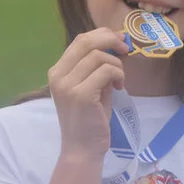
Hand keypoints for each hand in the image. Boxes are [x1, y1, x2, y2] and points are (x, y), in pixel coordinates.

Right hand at [48, 29, 129, 159]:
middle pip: (86, 42)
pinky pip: (107, 71)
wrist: (82, 148)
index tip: (119, 40)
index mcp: (57, 71)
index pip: (80, 40)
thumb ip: (97, 68)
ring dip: (117, 65)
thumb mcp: (92, 88)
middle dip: (110, 40)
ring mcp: (68, 85)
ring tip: (120, 81)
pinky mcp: (82, 94)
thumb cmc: (89, 120)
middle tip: (125, 49)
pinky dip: (118, 75)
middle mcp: (58, 75)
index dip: (102, 35)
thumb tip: (115, 46)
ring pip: (99, 57)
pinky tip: (119, 88)